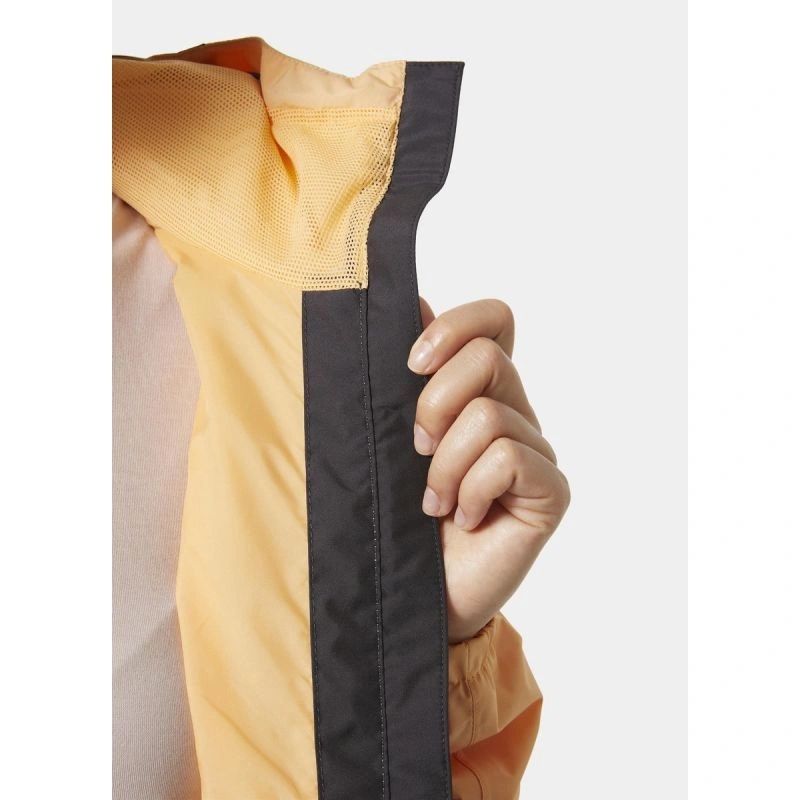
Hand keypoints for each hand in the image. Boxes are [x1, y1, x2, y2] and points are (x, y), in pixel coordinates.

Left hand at [408, 297, 570, 642]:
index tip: (412, 364)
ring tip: (436, 502)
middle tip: (417, 450)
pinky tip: (466, 520)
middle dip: (434, 403)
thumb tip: (414, 303)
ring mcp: (536, 452)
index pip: (494, 321)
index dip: (457, 326)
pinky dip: (471, 491)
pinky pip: (507, 459)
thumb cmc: (399, 513)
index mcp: (478, 391)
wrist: (414, 590)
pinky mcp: (550, 490)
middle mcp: (514, 413)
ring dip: (444, 465)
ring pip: (488, 415)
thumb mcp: (390, 438)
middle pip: (487, 358)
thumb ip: (405, 377)